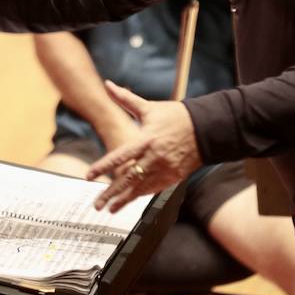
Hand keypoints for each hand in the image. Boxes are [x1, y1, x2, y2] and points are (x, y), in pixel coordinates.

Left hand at [86, 82, 199, 211]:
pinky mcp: (174, 176)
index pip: (119, 157)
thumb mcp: (149, 107)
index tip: (89, 176)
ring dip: (124, 200)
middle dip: (111, 193)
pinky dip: (142, 195)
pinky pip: (155, 189)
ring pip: (140, 188)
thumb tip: (108, 85)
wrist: (205, 128)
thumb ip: (126, 99)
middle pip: (128, 179)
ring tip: (110, 209)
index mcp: (145, 140)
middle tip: (97, 204)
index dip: (103, 167)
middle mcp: (153, 157)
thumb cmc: (175, 116)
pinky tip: (131, 201)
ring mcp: (164, 169)